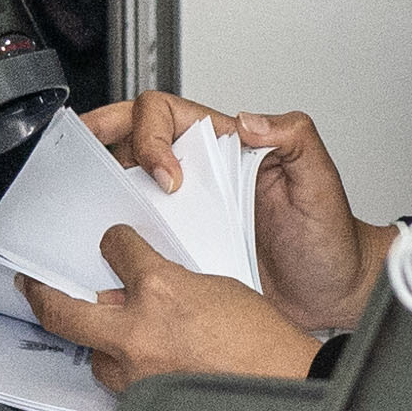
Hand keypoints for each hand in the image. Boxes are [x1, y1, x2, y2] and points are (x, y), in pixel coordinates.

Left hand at [18, 226, 317, 388]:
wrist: (287, 383)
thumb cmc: (264, 340)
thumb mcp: (214, 286)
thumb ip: (168, 284)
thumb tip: (141, 288)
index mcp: (161, 289)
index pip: (115, 249)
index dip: (113, 243)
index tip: (111, 243)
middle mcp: (140, 332)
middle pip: (64, 311)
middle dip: (42, 295)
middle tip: (31, 286)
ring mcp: (137, 373)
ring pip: (94, 355)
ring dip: (101, 343)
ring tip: (112, 336)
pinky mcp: (144, 404)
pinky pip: (119, 384)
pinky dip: (127, 372)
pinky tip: (144, 366)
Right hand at [90, 95, 389, 331]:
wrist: (334, 295)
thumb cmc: (330, 236)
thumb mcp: (321, 179)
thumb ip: (294, 137)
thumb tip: (250, 121)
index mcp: (226, 146)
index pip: (168, 115)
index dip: (153, 138)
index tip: (167, 177)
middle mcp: (200, 175)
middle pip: (135, 137)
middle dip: (101, 132)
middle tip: (78, 143)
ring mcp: (188, 213)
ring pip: (129, 185)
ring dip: (102, 185)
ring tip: (77, 198)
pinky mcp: (184, 251)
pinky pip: (141, 237)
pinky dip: (118, 240)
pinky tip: (104, 252)